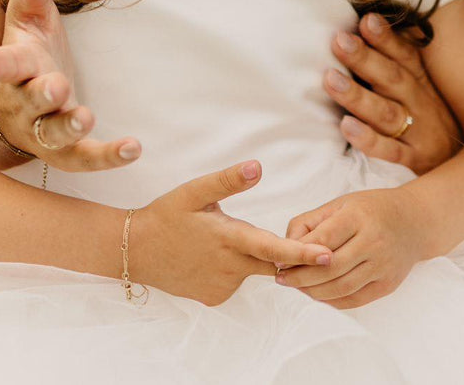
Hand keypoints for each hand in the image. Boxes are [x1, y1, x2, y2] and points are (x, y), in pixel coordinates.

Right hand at [0, 0, 139, 171]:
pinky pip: (82, 158)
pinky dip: (106, 157)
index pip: (2, 64)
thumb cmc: (29, 53)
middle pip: (29, 102)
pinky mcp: (64, 151)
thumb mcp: (30, 19)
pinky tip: (133, 149)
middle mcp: (23, 103)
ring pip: (52, 136)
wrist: (21, 103)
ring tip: (87, 118)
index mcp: (16, 68)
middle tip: (57, 86)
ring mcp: (41, 131)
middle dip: (41, 95)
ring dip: (68, 128)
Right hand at [135, 160, 334, 305]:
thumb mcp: (194, 191)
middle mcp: (229, 267)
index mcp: (229, 238)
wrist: (134, 252)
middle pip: (271, 262)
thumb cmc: (166, 215)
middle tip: (301, 244)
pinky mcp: (214, 298)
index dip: (303, 253)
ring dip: (249, 256)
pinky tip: (211, 258)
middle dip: (288, 255)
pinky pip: (236, 281)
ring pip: (252, 270)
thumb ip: (228, 180)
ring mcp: (222, 287)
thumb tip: (258, 166)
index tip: (329, 256)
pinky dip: (233, 268)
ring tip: (218, 240)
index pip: (274, 248)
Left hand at [277, 188, 427, 308]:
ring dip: (312, 292)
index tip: (278, 262)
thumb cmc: (371, 210)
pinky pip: (354, 300)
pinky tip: (318, 294)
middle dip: (299, 277)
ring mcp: (383, 265)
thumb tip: (285, 248)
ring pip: (340, 288)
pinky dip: (332, 301)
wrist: (416, 222)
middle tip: (282, 279)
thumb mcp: (341, 204)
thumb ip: (310, 223)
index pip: (321, 241)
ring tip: (297, 287)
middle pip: (329, 269)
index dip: (296, 254)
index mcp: (358, 216)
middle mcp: (373, 241)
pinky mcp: (388, 284)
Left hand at [324, 13, 462, 173]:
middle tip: (340, 41)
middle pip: (392, 79)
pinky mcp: (414, 159)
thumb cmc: (430, 117)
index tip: (366, 20)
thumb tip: (366, 23)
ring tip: (331, 79)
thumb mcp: (422, 86)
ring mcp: (418, 132)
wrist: (462, 162)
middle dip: (365, 59)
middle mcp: (420, 103)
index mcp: (421, 82)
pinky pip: (389, 151)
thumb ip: (397, 59)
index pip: (404, 55)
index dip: (386, 38)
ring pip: (386, 113)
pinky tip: (347, 126)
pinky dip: (369, 139)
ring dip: (358, 96)